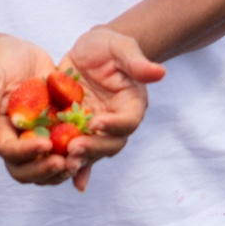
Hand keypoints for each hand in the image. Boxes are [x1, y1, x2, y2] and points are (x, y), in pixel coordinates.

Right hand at [0, 35, 71, 185]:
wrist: (13, 50)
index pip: (10, 152)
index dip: (27, 152)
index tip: (46, 144)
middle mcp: (18, 138)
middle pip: (26, 169)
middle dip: (45, 170)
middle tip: (66, 163)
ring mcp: (37, 135)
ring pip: (46, 165)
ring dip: (61, 169)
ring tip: (79, 161)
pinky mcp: (55, 126)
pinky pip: (65, 146)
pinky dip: (76, 151)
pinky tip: (91, 145)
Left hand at [57, 27, 165, 191]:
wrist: (91, 51)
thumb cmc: (110, 46)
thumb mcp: (121, 47)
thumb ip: (137, 62)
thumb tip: (159, 71)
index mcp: (132, 104)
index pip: (128, 120)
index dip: (114, 124)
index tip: (96, 123)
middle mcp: (116, 122)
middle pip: (111, 143)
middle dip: (94, 147)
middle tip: (74, 147)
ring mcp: (97, 130)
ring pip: (94, 152)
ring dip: (81, 160)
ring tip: (65, 162)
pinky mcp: (78, 131)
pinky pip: (78, 153)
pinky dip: (76, 168)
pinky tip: (68, 179)